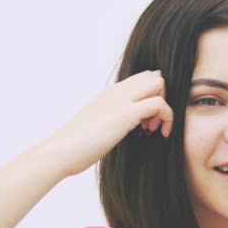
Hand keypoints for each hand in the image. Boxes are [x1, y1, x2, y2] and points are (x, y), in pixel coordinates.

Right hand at [35, 70, 172, 176]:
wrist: (59, 152)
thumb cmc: (77, 145)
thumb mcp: (99, 124)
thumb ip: (113, 118)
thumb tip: (122, 126)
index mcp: (111, 93)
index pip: (143, 78)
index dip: (152, 95)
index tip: (148, 120)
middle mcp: (116, 92)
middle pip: (154, 75)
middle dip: (163, 97)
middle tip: (153, 123)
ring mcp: (121, 100)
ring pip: (158, 82)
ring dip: (165, 106)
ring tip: (153, 129)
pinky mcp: (125, 114)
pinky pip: (159, 103)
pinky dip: (168, 118)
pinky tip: (161, 134)